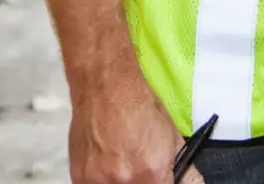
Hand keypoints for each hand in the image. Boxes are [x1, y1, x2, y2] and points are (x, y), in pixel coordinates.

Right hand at [69, 73, 200, 183]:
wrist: (106, 89)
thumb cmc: (139, 109)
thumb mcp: (174, 141)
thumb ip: (184, 174)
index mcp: (152, 174)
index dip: (160, 183)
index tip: (156, 178)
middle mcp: (124, 181)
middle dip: (141, 182)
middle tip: (137, 170)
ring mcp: (98, 180)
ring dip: (119, 181)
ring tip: (119, 165)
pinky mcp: (80, 176)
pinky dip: (101, 180)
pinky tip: (105, 164)